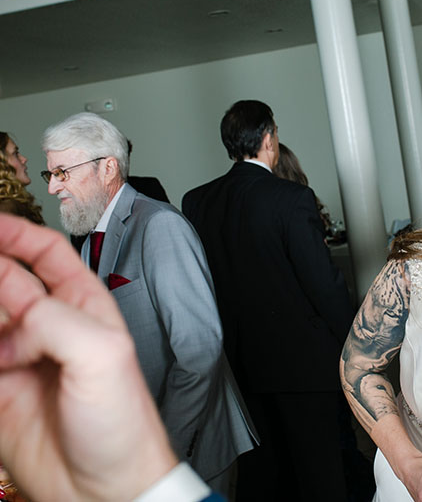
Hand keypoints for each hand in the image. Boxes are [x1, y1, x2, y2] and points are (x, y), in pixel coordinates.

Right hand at [0, 214, 177, 500]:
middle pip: (2, 281)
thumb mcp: (103, 357)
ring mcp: (17, 358)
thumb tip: (12, 305)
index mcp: (83, 307)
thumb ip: (55, 320)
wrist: (106, 489)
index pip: (44, 253)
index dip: (12, 232)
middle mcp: (47, 327)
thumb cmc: (122, 422)